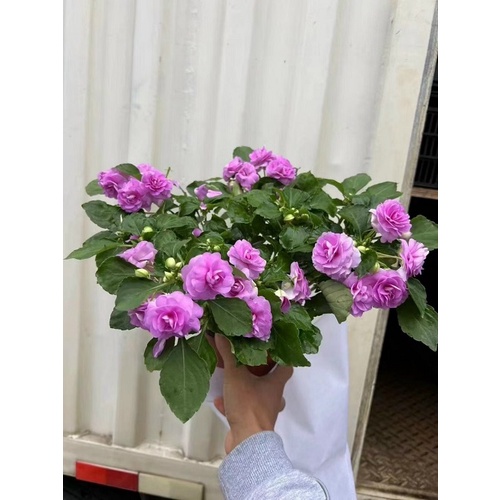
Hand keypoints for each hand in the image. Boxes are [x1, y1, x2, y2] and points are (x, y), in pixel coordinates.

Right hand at [213, 334, 292, 453]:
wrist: (247, 442)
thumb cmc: (248, 404)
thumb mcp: (236, 375)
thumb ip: (229, 354)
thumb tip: (221, 334)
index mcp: (276, 384)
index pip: (287, 366)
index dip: (282, 355)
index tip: (273, 345)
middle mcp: (274, 397)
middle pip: (272, 381)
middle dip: (261, 372)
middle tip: (249, 361)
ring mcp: (264, 412)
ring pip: (258, 396)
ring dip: (245, 388)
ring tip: (232, 380)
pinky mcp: (252, 424)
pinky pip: (243, 410)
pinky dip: (232, 404)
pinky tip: (220, 400)